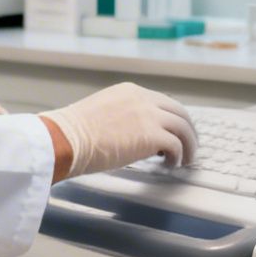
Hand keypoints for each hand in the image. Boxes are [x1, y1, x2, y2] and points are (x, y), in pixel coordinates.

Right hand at [40, 83, 196, 179]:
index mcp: (130, 92)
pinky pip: (176, 146)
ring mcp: (149, 116)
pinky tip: (170, 164)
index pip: (163, 102)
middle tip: (189, 146)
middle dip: (188, 131)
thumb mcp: (101, 111)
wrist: (66, 138)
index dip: (173, 119)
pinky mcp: (152, 136)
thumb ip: (122, 116)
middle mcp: (143, 99)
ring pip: (183, 128)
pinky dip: (178, 157)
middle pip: (179, 113)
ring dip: (188, 146)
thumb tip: (132, 134)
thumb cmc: (75, 132)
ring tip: (185, 160)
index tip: (175, 131)